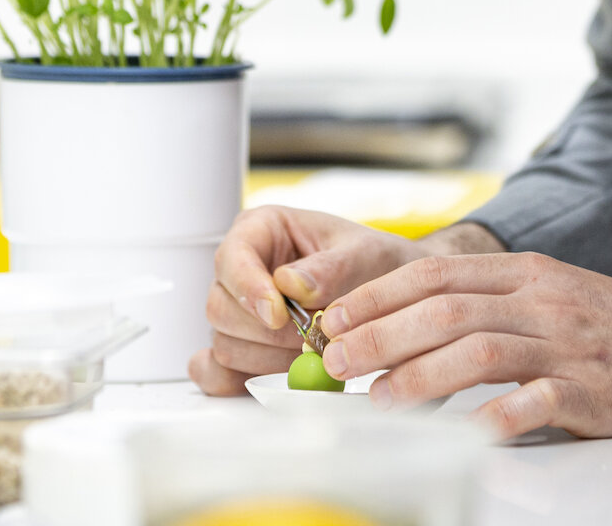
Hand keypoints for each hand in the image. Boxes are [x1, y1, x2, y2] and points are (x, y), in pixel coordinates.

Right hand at [189, 207, 495, 394]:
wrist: (394, 295)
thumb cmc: (374, 262)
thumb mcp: (363, 254)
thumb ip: (328, 268)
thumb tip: (289, 283)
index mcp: (261, 230)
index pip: (232, 257)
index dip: (248, 288)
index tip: (277, 314)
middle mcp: (243, 270)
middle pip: (220, 307)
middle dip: (265, 332)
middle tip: (308, 338)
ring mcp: (240, 311)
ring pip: (224, 343)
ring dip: (267, 358)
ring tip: (311, 352)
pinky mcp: (243, 347)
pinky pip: (217, 370)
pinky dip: (238, 381)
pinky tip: (270, 378)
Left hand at [317, 251, 611, 439]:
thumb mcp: (551, 296)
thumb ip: (490, 303)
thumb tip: (406, 326)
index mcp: (528, 273)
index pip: (437, 272)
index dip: (378, 294)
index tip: (335, 316)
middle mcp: (544, 301)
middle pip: (447, 307)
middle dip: (382, 333)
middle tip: (337, 360)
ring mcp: (569, 345)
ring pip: (481, 348)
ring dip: (421, 374)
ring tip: (381, 400)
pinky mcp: (594, 392)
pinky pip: (539, 401)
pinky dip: (499, 416)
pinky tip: (468, 431)